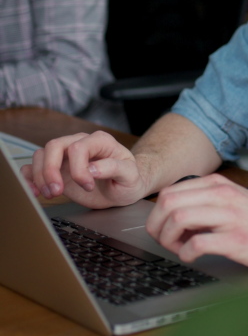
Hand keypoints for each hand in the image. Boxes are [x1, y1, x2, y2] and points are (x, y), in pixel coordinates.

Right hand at [21, 131, 146, 208]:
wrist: (123, 189)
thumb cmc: (128, 180)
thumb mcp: (130, 175)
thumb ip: (114, 168)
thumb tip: (92, 169)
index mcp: (99, 141)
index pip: (78, 147)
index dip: (78, 168)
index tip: (87, 186)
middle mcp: (79, 143)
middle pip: (54, 146)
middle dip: (51, 170)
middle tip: (57, 192)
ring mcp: (66, 156)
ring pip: (41, 155)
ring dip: (40, 176)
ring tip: (50, 195)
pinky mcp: (56, 170)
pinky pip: (35, 167)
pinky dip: (30, 178)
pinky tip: (34, 192)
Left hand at [146, 174, 247, 270]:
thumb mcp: (230, 200)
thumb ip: (203, 202)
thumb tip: (171, 215)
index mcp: (217, 184)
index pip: (170, 192)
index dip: (157, 214)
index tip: (161, 228)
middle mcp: (222, 195)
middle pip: (169, 203)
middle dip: (158, 226)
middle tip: (164, 240)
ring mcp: (229, 216)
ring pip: (178, 219)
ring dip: (170, 239)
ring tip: (179, 248)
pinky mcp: (235, 240)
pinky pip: (197, 243)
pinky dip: (186, 253)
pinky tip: (192, 256)